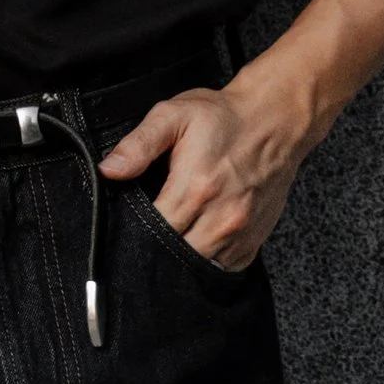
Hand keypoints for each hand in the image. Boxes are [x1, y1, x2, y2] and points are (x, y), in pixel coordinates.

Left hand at [97, 71, 313, 269]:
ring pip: (201, 266)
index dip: (136, 232)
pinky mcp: (254, 240)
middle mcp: (221, 217)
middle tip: (147, 234)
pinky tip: (197, 241)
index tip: (129, 224)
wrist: (275, 121)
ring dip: (182, 258)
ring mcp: (241, 233)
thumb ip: (139, 144)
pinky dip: (208, 261)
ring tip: (171, 237)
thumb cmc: (222, 117)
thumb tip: (108, 170)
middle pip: (177, 255)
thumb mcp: (173, 115)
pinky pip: (225, 268)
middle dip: (157, 249)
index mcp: (195, 188)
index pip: (153, 231)